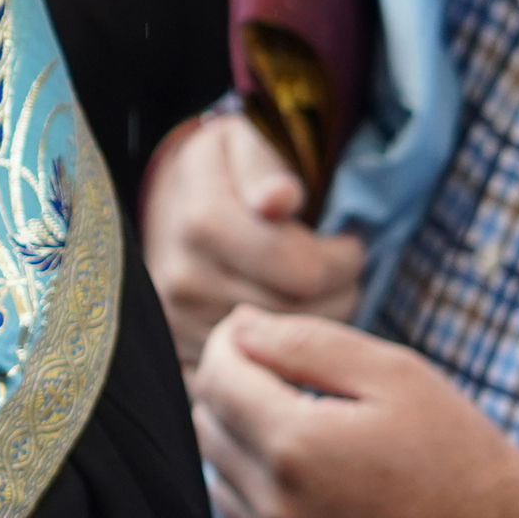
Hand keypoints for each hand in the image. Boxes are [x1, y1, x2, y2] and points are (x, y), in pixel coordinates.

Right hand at [140, 109, 363, 372]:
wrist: (171, 204)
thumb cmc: (225, 172)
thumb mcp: (244, 145)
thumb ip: (267, 167)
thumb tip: (279, 199)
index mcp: (200, 224)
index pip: (303, 270)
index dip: (343, 259)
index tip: (347, 243)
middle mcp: (182, 280)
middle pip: (299, 312)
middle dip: (339, 291)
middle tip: (340, 270)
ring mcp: (179, 324)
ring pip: (287, 349)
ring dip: (317, 322)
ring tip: (319, 291)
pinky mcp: (184, 355)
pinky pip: (259, 372)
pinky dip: (286, 354)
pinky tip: (292, 321)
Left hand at [193, 309, 518, 517]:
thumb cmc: (457, 450)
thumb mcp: (393, 373)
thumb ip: (304, 343)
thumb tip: (239, 326)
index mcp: (297, 446)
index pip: (215, 380)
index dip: (228, 346)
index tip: (251, 334)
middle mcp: (278, 508)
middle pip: (208, 429)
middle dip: (234, 393)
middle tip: (284, 380)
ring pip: (218, 482)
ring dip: (243, 449)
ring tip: (304, 434)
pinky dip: (255, 505)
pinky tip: (304, 488)